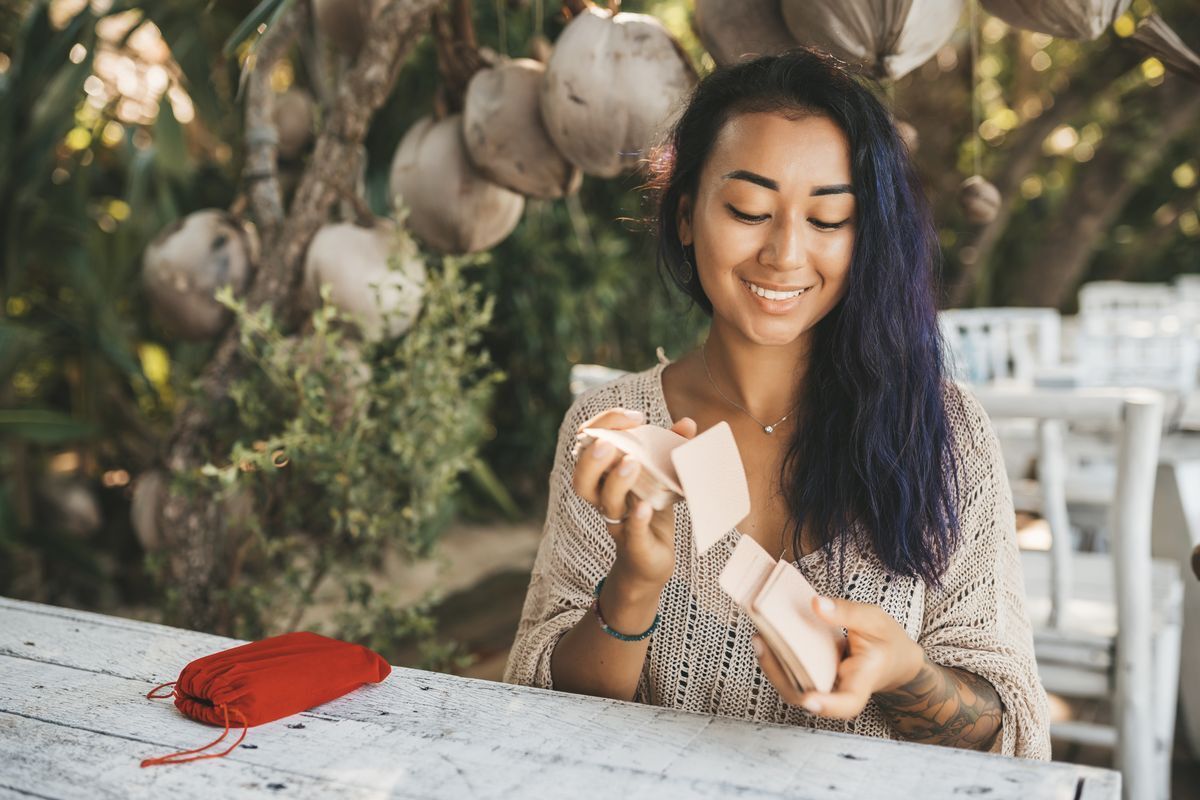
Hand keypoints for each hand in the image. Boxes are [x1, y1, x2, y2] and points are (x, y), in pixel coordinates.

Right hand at [570, 407, 696, 588]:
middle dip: (592, 457)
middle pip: (582, 478)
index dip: (604, 425)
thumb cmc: (651, 511)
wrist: (652, 559)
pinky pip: (632, 532)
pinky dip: (638, 519)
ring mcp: (618, 522)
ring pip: (605, 502)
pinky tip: (645, 507)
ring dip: (616, 481)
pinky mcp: (636, 545)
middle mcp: (604, 499)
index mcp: (605, 477)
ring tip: (632, 462)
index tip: (635, 417)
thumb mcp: (660, 477)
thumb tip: (687, 423)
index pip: (588, 444)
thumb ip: (670, 449)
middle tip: (610, 443)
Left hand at [752, 595, 924, 719]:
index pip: (848, 703)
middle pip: (806, 698)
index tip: (810, 700)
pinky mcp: (814, 678)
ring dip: (772, 666)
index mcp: (862, 681)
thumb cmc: (886, 642)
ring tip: (758, 638)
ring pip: (793, 688)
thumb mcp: (875, 621)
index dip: (828, 705)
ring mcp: (824, 687)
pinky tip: (766, 637)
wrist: (893, 660)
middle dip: (778, 675)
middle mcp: (839, 691)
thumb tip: (816, 603)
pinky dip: (777, 659)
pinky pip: (792, 674)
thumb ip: (847, 612)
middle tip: (760, 643)